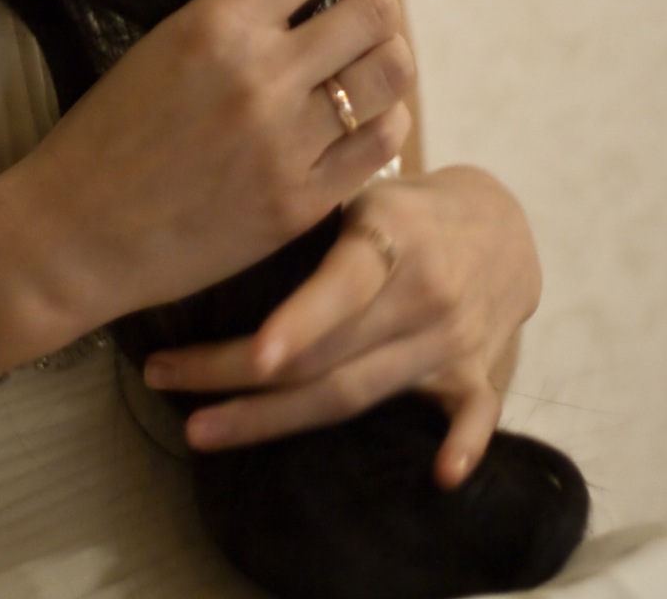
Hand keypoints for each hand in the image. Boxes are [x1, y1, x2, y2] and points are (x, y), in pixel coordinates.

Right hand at [13, 0, 414, 337]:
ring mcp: (286, 144)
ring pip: (392, 72)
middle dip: (373, 4)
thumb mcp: (165, 41)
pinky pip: (384, 141)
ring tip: (359, 68)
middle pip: (376, 9)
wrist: (75, 234)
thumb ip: (240, 11)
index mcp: (217, 22)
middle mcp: (260, 76)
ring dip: (384, 60)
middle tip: (355, 18)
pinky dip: (381, 120)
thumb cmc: (111, 130)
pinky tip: (357, 120)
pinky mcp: (301, 203)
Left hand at [142, 163, 541, 488]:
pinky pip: (475, 413)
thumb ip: (310, 216)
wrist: (503, 224)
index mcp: (393, 237)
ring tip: (203, 429)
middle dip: (240, 376)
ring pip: (360, 393)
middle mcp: (424, 292)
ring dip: (279, 418)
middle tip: (163, 378)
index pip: (344, 285)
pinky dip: (463, 444)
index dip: (301, 321)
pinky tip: (440, 477)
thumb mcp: (363, 189)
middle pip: (329, 353)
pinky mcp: (477, 372)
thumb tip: (215, 236)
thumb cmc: (404, 206)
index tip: (253, 355)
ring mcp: (453, 338)